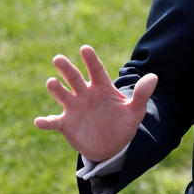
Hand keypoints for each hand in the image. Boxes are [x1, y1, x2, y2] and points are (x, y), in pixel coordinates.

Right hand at [33, 45, 157, 161]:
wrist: (112, 145)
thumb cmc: (123, 123)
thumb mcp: (136, 110)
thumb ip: (142, 94)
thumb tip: (154, 77)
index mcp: (102, 88)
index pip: (96, 70)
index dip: (91, 60)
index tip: (85, 49)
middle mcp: (86, 94)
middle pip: (75, 79)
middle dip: (67, 69)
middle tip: (58, 58)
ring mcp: (75, 108)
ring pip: (63, 96)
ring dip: (57, 90)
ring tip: (51, 82)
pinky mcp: (66, 124)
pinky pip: (54, 122)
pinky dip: (46, 122)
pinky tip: (39, 121)